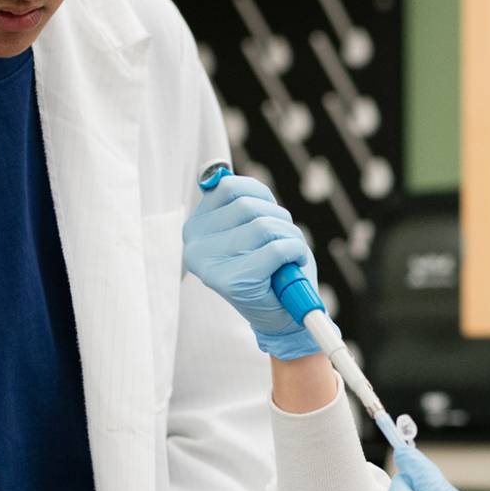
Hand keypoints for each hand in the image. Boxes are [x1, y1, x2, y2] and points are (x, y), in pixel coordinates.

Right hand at [182, 174, 320, 358]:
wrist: (282, 317)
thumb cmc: (271, 268)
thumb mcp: (251, 226)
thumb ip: (234, 199)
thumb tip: (217, 173)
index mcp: (195, 228)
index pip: (229, 187)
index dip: (262, 199)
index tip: (267, 220)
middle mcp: (194, 245)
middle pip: (249, 205)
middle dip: (279, 220)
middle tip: (281, 245)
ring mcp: (211, 265)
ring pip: (265, 225)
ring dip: (290, 237)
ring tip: (285, 258)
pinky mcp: (235, 282)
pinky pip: (278, 248)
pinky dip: (295, 252)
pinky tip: (290, 266)